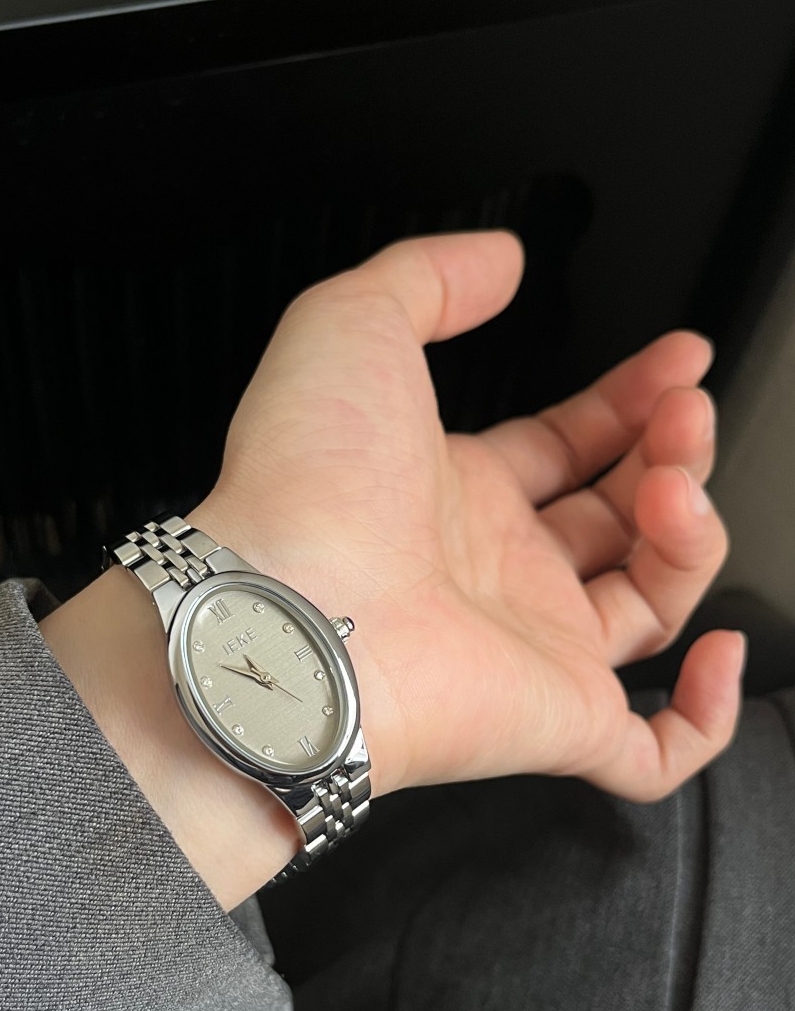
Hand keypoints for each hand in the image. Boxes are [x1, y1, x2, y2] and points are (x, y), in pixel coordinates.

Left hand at [188, 229, 743, 804]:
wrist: (286, 612)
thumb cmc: (303, 484)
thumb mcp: (353, 326)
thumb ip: (430, 277)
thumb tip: (499, 258)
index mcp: (450, 496)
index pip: (565, 448)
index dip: (627, 401)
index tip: (677, 359)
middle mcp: (492, 576)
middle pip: (615, 518)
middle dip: (668, 452)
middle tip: (684, 410)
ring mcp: (527, 652)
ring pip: (651, 607)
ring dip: (693, 538)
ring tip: (676, 483)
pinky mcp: (555, 725)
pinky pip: (652, 753)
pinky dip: (707, 714)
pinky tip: (723, 650)